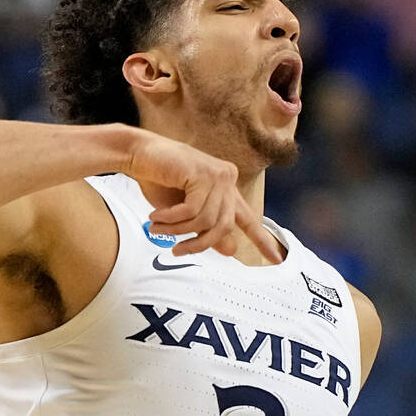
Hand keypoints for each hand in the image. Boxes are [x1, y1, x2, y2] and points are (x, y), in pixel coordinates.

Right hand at [123, 127, 281, 262]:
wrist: (138, 154)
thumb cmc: (158, 180)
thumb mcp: (184, 212)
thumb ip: (207, 229)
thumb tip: (231, 251)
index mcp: (226, 189)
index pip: (248, 219)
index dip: (263, 240)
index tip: (277, 260)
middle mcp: (227, 179)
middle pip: (222, 227)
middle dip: (198, 244)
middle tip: (176, 251)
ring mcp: (217, 175)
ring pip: (205, 221)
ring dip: (177, 230)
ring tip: (156, 226)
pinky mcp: (203, 174)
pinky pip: (191, 212)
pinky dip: (171, 219)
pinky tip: (156, 216)